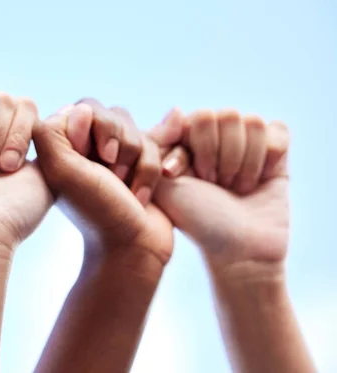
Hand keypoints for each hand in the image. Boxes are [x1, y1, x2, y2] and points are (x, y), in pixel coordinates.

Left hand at [33, 99, 172, 267]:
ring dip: (137, 161)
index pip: (85, 108)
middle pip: (114, 114)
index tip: (95, 159)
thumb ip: (54, 133)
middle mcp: (87, 147)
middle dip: (121, 144)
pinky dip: (151, 172)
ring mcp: (115, 156)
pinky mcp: (140, 164)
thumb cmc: (97, 211)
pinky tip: (141, 196)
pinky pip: (155, 145)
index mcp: (63, 146)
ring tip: (126, 189)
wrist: (133, 246)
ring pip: (136, 129)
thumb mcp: (63, 171)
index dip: (97, 128)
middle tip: (113, 175)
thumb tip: (81, 110)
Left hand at [151, 108, 289, 275]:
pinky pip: (275, 131)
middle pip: (226, 115)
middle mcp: (216, 138)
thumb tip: (178, 109)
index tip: (181, 177)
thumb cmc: (196, 219)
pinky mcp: (276, 151)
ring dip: (241, 162)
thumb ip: (157, 142)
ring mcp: (246, 142)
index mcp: (187, 139)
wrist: (237, 250)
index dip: (195, 150)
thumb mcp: (161, 182)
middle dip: (219, 156)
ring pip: (251, 122)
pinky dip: (265, 158)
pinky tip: (256, 182)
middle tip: (214, 183)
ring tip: (233, 186)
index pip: (197, 118)